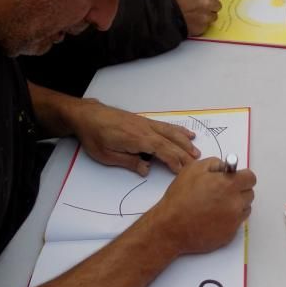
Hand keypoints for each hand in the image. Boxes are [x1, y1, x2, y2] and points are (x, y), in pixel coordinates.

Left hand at [70, 99, 200, 174]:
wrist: (88, 116)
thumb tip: (146, 169)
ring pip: (171, 132)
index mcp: (136, 139)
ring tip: (196, 151)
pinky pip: (165, 126)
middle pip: (170, 141)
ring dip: (185, 141)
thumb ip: (128, 162)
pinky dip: (178, 130)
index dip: (173, 160)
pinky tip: (186, 133)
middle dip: (184, 153)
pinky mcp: (144, 121)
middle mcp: (145, 129)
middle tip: (197, 164)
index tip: (182, 170)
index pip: (161, 150)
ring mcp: (146, 123)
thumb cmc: (95, 136)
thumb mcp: (106, 155)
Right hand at [151, 158, 255, 254]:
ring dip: (236, 205)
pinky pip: (236, 223)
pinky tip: (213, 218)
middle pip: (249, 193)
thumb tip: (227, 167)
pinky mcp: (230, 234)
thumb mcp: (194, 169)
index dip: (242, 177)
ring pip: (244, 208)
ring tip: (216, 206)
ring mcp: (234, 220)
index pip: (250, 178)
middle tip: (222, 192)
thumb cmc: (180, 196)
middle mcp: (235, 203)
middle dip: (239, 191)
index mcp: (229, 184)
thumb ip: (215, 164)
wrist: (171, 226)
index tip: (234, 179)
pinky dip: (229, 219)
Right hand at [172, 0, 223, 34]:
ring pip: (214, 16)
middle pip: (219, 5)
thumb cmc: (177, 0)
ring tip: (199, 14)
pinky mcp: (203, 27)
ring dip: (209, 15)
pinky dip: (203, 23)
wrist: (169, 16)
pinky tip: (196, 21)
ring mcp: (206, 17)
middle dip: (213, 5)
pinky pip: (208, 24)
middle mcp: (208, 5)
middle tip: (205, 6)